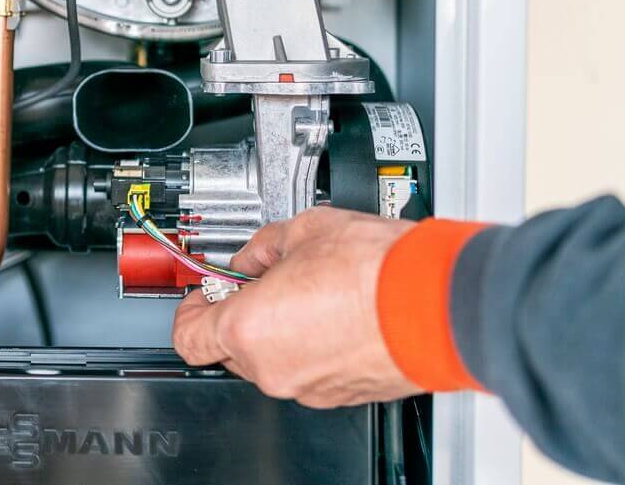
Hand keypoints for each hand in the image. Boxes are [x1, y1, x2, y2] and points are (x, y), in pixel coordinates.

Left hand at [172, 208, 418, 408]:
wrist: (437, 303)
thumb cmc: (377, 269)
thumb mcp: (304, 230)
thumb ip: (262, 246)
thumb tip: (254, 255)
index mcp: (247, 328)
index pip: (188, 335)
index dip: (192, 308)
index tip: (204, 289)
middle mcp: (272, 367)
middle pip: (230, 347)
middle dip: (242, 312)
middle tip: (264, 279)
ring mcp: (308, 386)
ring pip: (273, 358)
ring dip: (281, 328)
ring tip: (312, 288)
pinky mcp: (341, 394)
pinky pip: (309, 367)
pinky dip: (313, 344)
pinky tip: (335, 310)